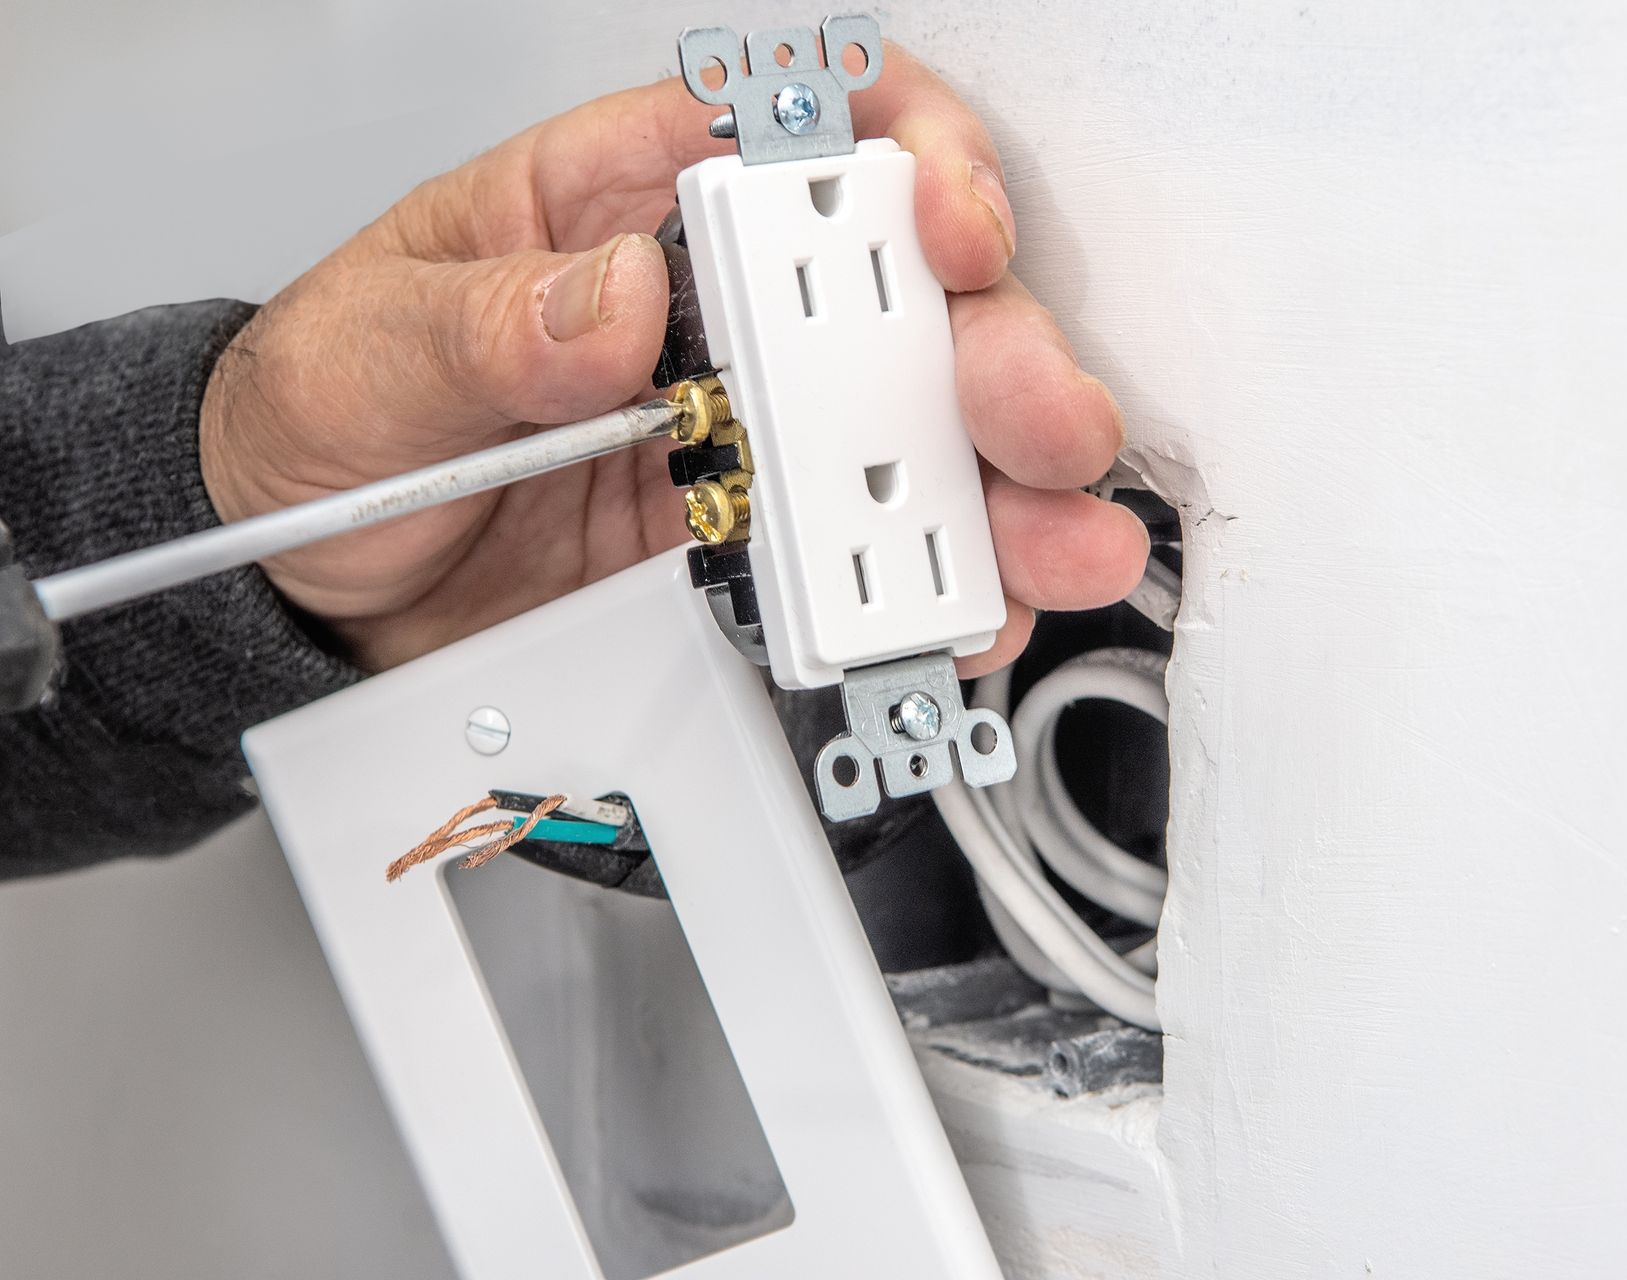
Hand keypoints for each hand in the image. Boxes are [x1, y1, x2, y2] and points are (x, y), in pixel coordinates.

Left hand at [200, 45, 1146, 672]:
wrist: (308, 592)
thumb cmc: (333, 423)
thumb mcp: (372, 352)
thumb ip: (489, 323)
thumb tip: (611, 296)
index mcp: (630, 208)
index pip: (799, 133)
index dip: (904, 152)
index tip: (942, 220)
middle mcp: (720, 319)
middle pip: (904, 299)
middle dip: (996, 348)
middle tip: (1033, 414)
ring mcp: (752, 438)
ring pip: (917, 436)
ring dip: (1006, 487)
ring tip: (1053, 539)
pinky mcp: (757, 550)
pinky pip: (869, 562)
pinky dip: (939, 591)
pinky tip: (976, 610)